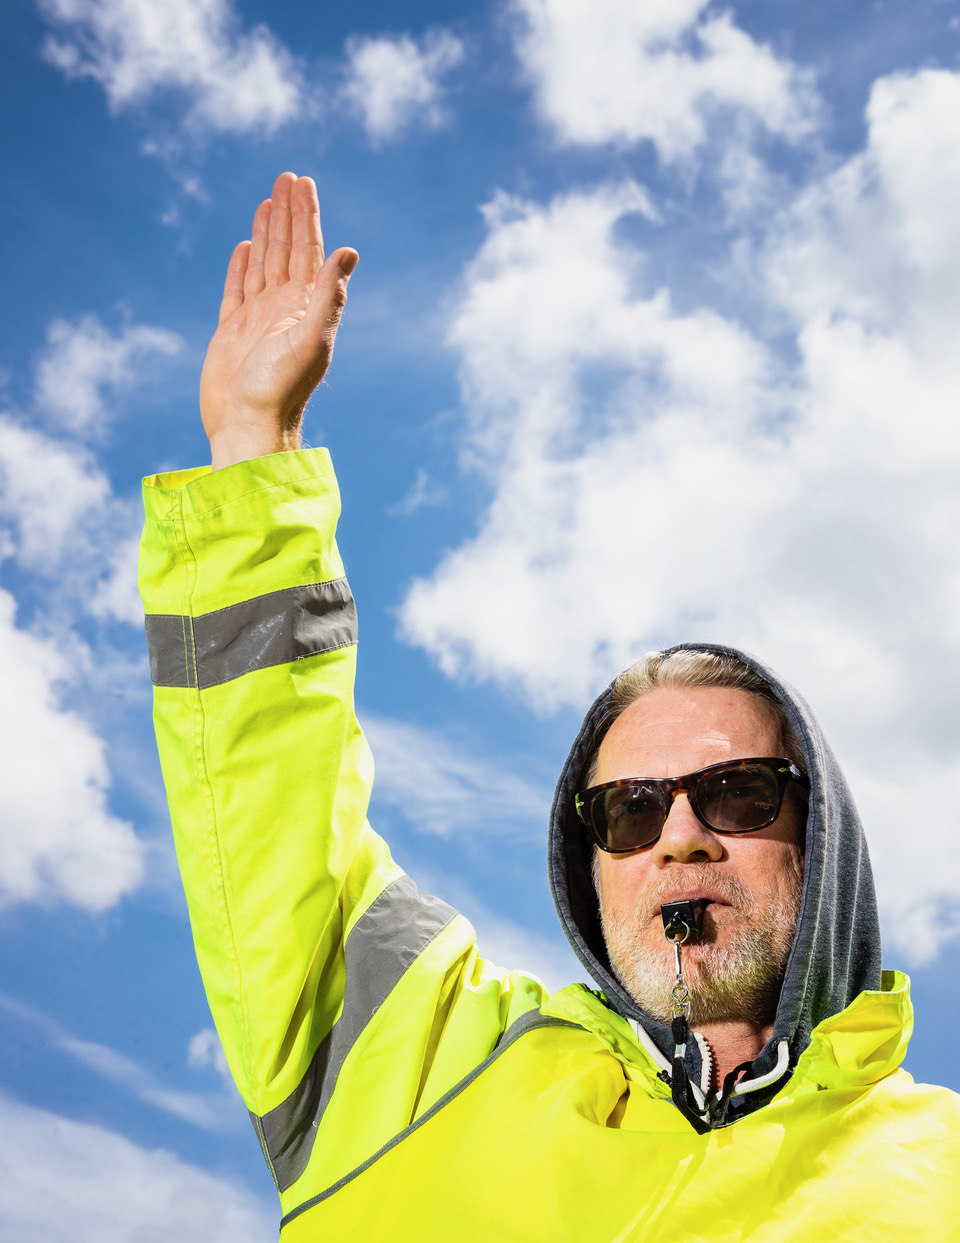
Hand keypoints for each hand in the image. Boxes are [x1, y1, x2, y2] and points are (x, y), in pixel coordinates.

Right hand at [199, 172, 357, 470]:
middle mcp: (284, 309)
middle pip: (287, 250)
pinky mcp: (231, 332)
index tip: (303, 183)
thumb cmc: (283, 388)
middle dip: (287, 213)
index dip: (306, 216)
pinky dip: (241, 266)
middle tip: (286, 177)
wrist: (249, 426)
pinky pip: (236, 289)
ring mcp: (257, 319)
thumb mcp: (312, 337)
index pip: (309, 251)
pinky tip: (246, 247)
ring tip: (268, 200)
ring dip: (266, 231)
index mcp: (305, 307)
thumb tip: (350, 251)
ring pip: (263, 263)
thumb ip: (331, 294)